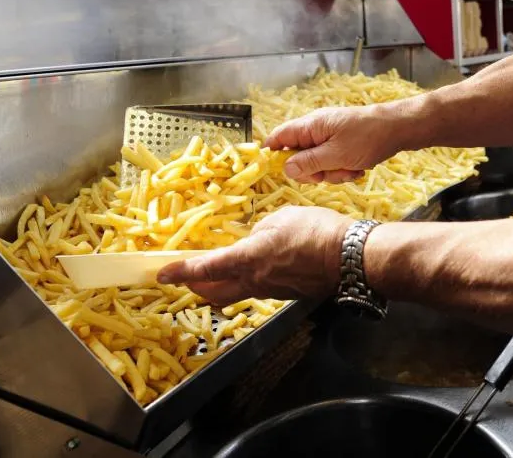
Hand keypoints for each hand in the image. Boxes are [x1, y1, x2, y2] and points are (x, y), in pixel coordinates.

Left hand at [156, 207, 353, 304]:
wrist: (350, 257)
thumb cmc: (316, 231)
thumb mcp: (280, 219)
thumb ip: (259, 231)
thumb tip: (254, 239)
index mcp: (248, 259)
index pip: (205, 269)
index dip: (181, 272)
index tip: (161, 275)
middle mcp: (255, 281)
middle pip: (213, 292)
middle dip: (194, 285)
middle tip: (184, 275)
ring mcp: (270, 290)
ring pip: (234, 292)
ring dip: (219, 283)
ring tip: (215, 268)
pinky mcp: (285, 293)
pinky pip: (256, 288)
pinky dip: (245, 279)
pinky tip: (255, 265)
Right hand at [265, 104, 405, 183]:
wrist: (398, 129)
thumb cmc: (367, 138)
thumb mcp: (336, 155)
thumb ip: (308, 163)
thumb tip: (285, 168)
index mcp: (310, 126)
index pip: (279, 137)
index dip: (273, 154)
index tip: (277, 172)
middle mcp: (316, 130)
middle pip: (297, 156)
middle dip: (312, 171)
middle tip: (327, 173)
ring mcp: (329, 138)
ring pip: (317, 163)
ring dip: (331, 172)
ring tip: (349, 169)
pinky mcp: (341, 145)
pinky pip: (332, 163)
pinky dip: (342, 169)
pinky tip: (357, 168)